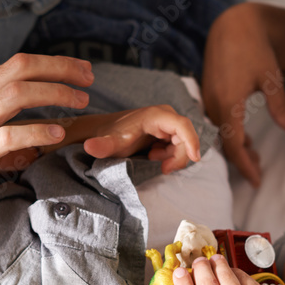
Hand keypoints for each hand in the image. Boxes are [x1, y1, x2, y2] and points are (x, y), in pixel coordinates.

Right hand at [0, 53, 93, 220]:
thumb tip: (25, 139)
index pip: (17, 64)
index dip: (54, 64)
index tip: (80, 70)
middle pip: (23, 69)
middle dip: (62, 70)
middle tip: (90, 80)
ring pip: (18, 94)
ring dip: (55, 95)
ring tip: (81, 102)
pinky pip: (8, 136)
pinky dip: (37, 131)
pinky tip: (56, 134)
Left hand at [82, 105, 200, 173]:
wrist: (107, 131)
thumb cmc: (110, 136)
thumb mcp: (109, 143)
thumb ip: (102, 146)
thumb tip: (89, 146)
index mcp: (156, 115)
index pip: (182, 125)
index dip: (192, 141)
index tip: (195, 158)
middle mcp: (165, 115)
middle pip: (185, 137)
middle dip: (178, 156)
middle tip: (164, 169)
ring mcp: (167, 122)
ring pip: (182, 142)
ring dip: (172, 156)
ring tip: (152, 158)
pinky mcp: (166, 129)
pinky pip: (178, 144)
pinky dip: (169, 154)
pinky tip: (153, 155)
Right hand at [201, 4, 284, 185]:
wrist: (234, 25)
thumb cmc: (256, 49)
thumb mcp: (273, 81)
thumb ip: (282, 110)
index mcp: (229, 103)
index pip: (234, 146)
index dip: (245, 166)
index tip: (257, 181)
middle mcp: (214, 104)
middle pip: (225, 143)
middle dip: (242, 159)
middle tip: (261, 170)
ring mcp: (208, 99)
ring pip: (220, 133)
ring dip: (236, 145)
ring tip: (255, 153)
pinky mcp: (207, 93)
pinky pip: (216, 121)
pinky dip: (229, 132)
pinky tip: (243, 134)